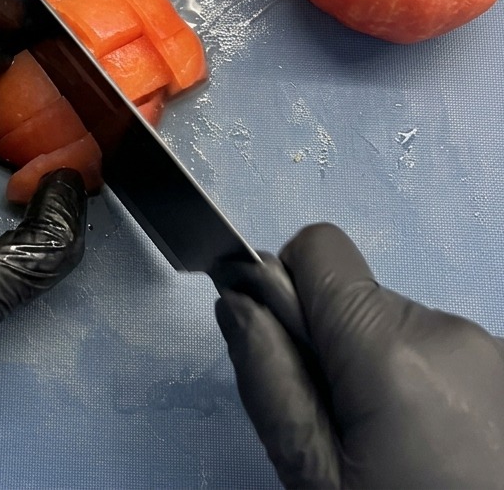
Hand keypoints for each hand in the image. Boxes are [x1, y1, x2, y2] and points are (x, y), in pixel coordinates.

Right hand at [216, 223, 503, 488]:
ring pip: (402, 330)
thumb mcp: (313, 476)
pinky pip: (446, 355)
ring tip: (399, 451)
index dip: (287, 288)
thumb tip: (237, 302)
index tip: (291, 349)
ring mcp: (496, 352)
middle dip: (336, 349)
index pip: (318, 247)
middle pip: (357, 299)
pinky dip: (429, 388)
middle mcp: (451, 332)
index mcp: (390, 350)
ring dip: (385, 372)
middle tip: (346, 432)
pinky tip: (438, 450)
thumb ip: (267, 377)